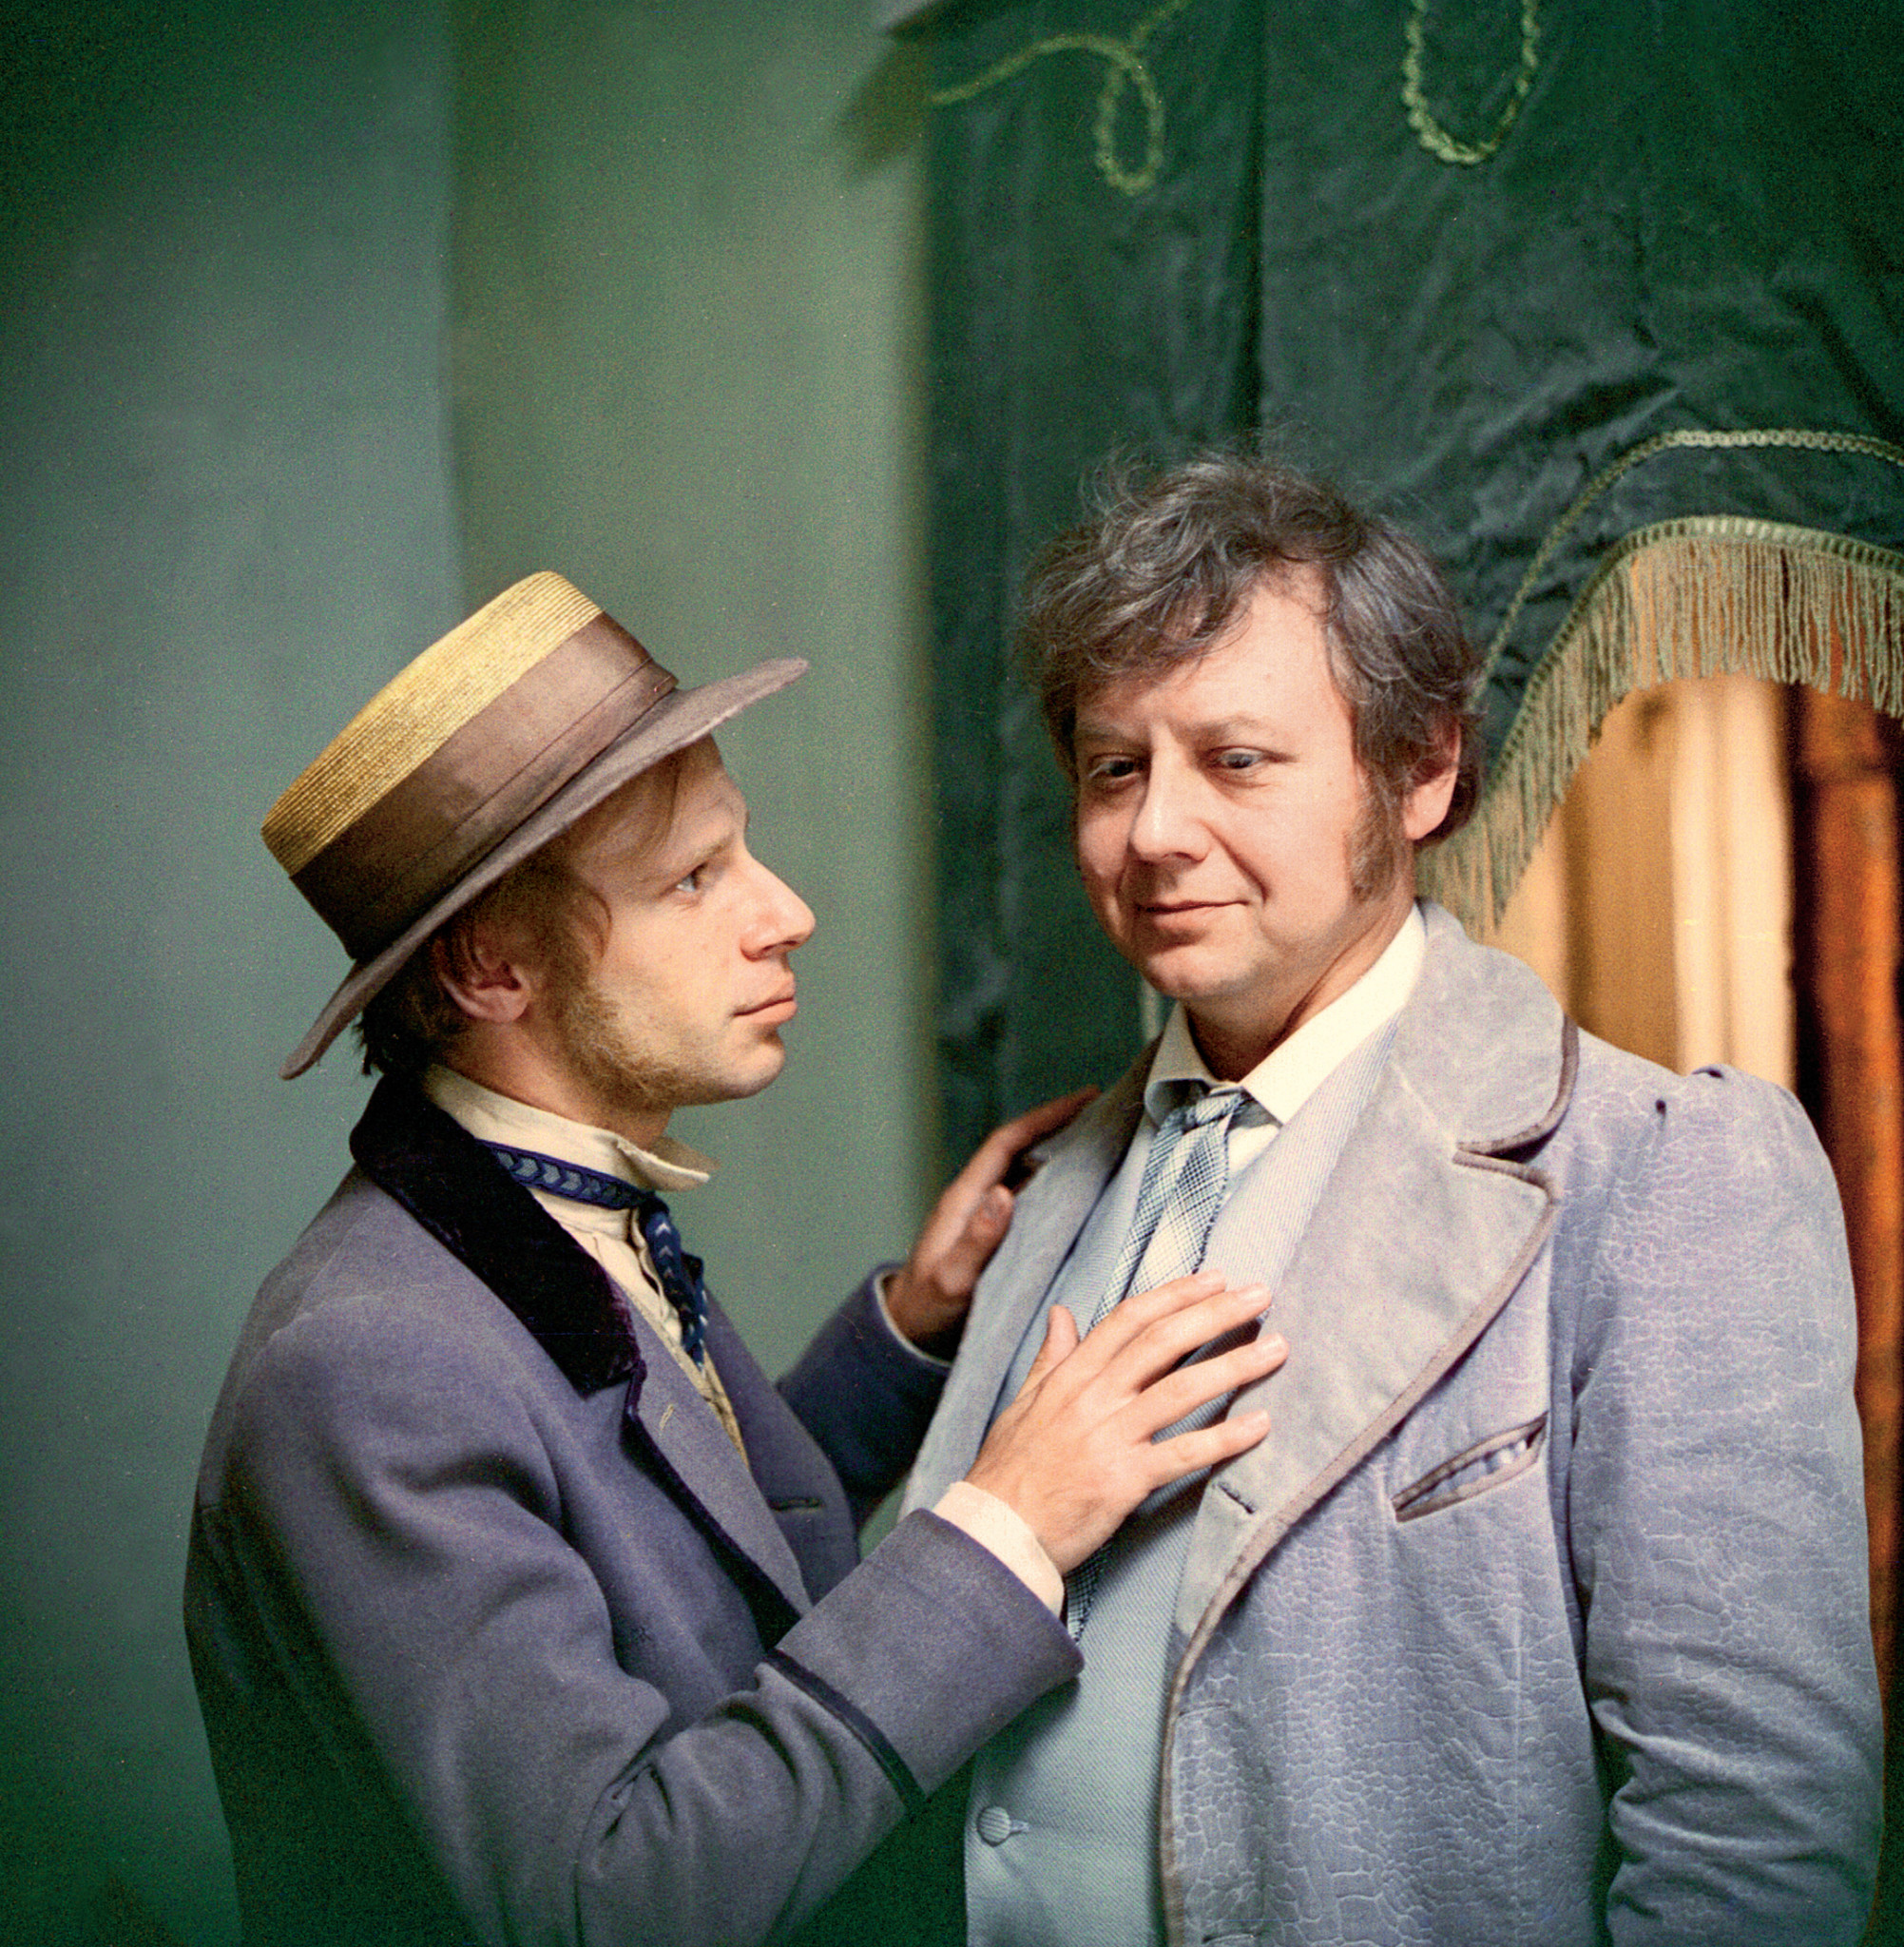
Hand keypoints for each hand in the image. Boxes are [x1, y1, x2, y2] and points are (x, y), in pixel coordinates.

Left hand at [885, 1086, 1098, 1350]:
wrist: (909, 1329)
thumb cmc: (927, 1307)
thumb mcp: (952, 1279)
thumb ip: (977, 1240)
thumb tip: (1005, 1195)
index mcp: (965, 1198)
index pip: (1007, 1143)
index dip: (1044, 1117)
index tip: (1083, 1100)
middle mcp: (976, 1197)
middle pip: (1020, 1146)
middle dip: (1059, 1123)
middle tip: (1103, 1111)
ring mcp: (986, 1213)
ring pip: (1026, 1168)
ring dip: (1060, 1149)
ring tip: (1100, 1139)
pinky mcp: (995, 1231)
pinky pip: (1030, 1195)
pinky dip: (1055, 1181)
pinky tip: (1080, 1186)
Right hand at [962, 1272, 1285, 1572]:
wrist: (996, 1532)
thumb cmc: (1008, 1470)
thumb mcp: (1023, 1403)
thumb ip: (1051, 1359)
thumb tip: (1062, 1314)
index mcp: (1071, 1376)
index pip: (1130, 1320)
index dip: (1176, 1295)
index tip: (1215, 1279)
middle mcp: (1093, 1398)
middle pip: (1163, 1342)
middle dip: (1215, 1313)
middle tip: (1260, 1295)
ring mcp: (1110, 1437)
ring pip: (1181, 1390)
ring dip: (1234, 1366)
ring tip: (1276, 1350)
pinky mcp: (1124, 1480)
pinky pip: (1184, 1453)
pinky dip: (1225, 1438)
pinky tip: (1260, 1424)